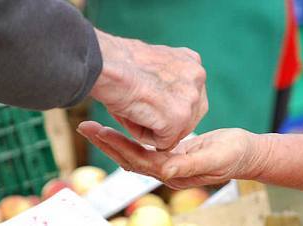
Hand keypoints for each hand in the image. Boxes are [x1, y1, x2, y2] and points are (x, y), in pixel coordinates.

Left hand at [78, 121, 268, 189]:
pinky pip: (144, 146)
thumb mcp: (216, 157)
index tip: (99, 131)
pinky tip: (120, 126)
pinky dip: (129, 136)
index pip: (139, 161)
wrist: (245, 152)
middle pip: (130, 158)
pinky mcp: (171, 152)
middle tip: (86, 127)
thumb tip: (165, 171)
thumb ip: (191, 165)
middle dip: (107, 144)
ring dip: (113, 140)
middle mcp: (166, 169)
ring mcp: (168, 161)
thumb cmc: (234, 154)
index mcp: (174, 171)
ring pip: (134, 152)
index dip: (119, 147)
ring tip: (94, 126)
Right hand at [89, 29, 207, 149]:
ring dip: (152, 128)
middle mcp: (198, 77)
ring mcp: (190, 99)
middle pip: (188, 118)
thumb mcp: (151, 66)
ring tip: (132, 108)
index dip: (165, 107)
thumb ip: (166, 82)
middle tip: (138, 108)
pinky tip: (130, 115)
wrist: (104, 63)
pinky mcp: (178, 118)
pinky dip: (143, 135)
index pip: (188, 99)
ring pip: (175, 132)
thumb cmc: (116, 63)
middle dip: (165, 122)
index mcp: (192, 62)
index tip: (145, 99)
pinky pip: (162, 142)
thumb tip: (163, 101)